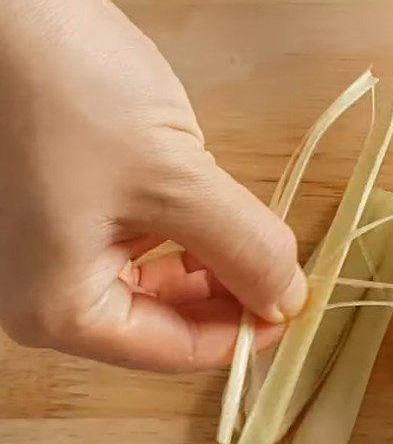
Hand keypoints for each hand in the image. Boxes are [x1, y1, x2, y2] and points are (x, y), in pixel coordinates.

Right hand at [0, 0, 306, 372]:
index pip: (174, 352)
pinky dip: (181, 232)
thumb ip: (244, 249)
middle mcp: (45, 292)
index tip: (296, 305)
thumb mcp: (176, 182)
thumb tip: (290, 300)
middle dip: (227, 295)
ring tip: (252, 232)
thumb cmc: (70, 90)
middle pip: (162, 320)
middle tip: (282, 267)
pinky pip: (135, 241)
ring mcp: (49, 248)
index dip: (243, 335)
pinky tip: (209, 206)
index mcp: (59, 310)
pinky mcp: (60, 206)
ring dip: (209, 262)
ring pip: (154, 279)